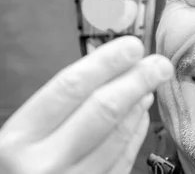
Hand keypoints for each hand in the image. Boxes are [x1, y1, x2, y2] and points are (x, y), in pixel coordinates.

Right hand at [0, 36, 173, 173]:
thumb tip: (114, 68)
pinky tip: (140, 115)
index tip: (132, 47)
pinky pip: (124, 158)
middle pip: (104, 109)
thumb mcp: (26, 133)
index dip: (107, 62)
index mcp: (21, 138)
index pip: (71, 87)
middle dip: (137, 80)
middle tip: (159, 64)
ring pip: (119, 135)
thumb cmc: (22, 163)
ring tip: (149, 87)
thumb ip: (62, 104)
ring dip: (139, 106)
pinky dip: (135, 132)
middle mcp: (45, 163)